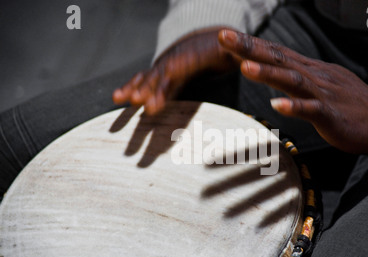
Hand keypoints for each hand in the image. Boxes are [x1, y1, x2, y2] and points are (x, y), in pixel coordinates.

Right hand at [113, 28, 240, 114]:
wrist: (211, 37)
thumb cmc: (227, 50)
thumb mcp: (236, 49)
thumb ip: (238, 52)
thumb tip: (243, 56)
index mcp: (197, 55)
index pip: (181, 68)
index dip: (168, 82)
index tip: (156, 98)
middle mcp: (178, 60)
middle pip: (161, 75)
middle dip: (149, 89)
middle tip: (138, 101)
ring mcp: (167, 65)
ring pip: (149, 76)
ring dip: (136, 87)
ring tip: (121, 99)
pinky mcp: (162, 72)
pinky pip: (144, 78)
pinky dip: (131, 86)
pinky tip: (118, 98)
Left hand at [218, 29, 367, 153]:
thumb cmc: (349, 103)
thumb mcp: (320, 83)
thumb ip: (297, 76)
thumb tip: (275, 70)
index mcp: (308, 70)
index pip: (276, 52)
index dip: (250, 43)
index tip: (226, 36)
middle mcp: (313, 77)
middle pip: (278, 58)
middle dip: (250, 48)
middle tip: (224, 38)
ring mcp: (322, 94)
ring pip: (292, 81)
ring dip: (268, 73)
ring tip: (244, 68)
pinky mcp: (331, 114)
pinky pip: (310, 110)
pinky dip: (293, 107)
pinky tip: (276, 105)